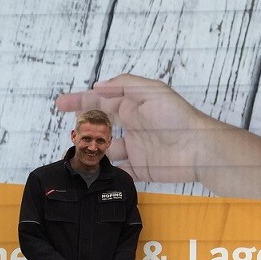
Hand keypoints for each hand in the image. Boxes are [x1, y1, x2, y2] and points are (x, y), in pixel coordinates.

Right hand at [56, 74, 205, 181]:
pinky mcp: (142, 168)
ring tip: (77, 153)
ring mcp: (137, 148)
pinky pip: (121, 171)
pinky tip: (94, 172)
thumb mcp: (152, 91)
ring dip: (92, 151)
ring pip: (106, 150)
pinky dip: (107, 173)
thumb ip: (124, 86)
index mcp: (134, 106)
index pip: (102, 101)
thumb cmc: (178, 117)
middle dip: (83, 127)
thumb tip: (98, 86)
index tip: (61, 103)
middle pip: (101, 126)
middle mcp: (133, 126)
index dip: (81, 101)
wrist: (199, 148)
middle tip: (71, 131)